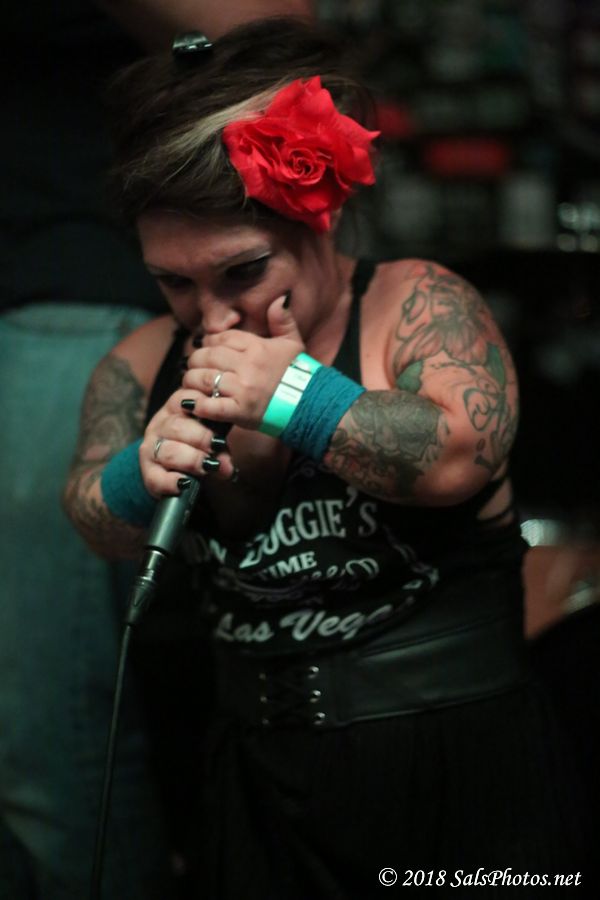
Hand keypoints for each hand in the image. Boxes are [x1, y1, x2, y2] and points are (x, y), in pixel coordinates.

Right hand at [140, 389, 237, 495]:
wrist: (174, 472)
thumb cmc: (197, 449)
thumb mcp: (212, 444)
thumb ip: (221, 451)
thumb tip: (227, 466)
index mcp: (176, 409)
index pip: (186, 398)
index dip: (202, 406)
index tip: (218, 417)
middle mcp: (160, 425)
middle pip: (177, 426)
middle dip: (201, 437)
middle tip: (216, 447)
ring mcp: (151, 449)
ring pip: (169, 451)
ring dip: (191, 460)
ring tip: (207, 467)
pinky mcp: (148, 472)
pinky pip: (158, 478)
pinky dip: (173, 482)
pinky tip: (186, 484)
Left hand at [180, 293, 304, 429]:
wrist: (310, 406)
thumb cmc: (298, 375)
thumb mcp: (293, 343)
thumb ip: (283, 320)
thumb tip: (280, 298)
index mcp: (257, 348)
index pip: (221, 338)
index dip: (209, 342)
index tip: (208, 348)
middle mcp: (248, 366)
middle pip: (207, 356)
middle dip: (196, 360)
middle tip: (195, 366)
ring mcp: (243, 390)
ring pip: (203, 378)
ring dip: (192, 381)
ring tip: (193, 384)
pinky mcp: (239, 412)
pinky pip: (209, 406)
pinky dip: (197, 404)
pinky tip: (193, 403)